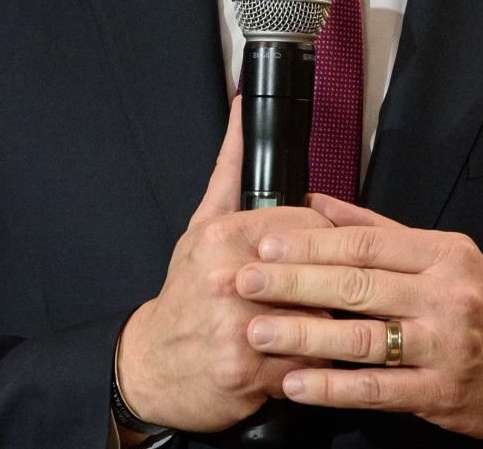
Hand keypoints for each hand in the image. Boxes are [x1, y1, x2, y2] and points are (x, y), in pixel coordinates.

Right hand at [115, 97, 333, 432]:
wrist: (150, 367)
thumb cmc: (183, 296)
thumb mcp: (201, 228)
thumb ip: (230, 172)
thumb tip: (241, 111)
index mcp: (223, 238)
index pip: (310, 226)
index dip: (329, 241)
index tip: (328, 253)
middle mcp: (230, 279)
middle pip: (320, 272)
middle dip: (332, 285)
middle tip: (332, 293)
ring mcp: (239, 328)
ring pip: (321, 320)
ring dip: (327, 327)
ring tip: (315, 327)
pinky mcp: (249, 372)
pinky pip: (309, 363)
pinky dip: (314, 364)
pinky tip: (299, 356)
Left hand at [236, 196, 482, 440]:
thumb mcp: (446, 256)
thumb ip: (380, 231)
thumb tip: (318, 201)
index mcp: (443, 254)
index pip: (367, 244)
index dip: (312, 243)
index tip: (267, 242)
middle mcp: (444, 296)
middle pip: (358, 286)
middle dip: (295, 283)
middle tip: (248, 281)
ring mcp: (442, 347)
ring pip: (362, 338)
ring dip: (304, 336)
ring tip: (259, 330)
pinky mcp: (439, 393)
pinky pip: (376, 389)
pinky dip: (332, 387)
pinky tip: (297, 384)